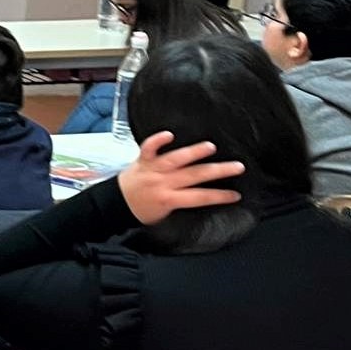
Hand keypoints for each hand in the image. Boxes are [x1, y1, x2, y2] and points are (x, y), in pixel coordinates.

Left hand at [116, 131, 244, 225]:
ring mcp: (152, 170)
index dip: (219, 196)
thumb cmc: (141, 211)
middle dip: (218, 171)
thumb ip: (181, 206)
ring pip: (175, 159)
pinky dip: (157, 140)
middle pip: (194, 176)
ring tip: (210, 147)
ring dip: (193, 153)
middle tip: (237, 166)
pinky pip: (148, 149)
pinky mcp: (141, 160)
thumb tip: (203, 200)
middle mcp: (163, 183)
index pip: (200, 198)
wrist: (113, 205)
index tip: (236, 195)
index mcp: (169, 199)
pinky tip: (169, 134)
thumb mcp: (164, 216)